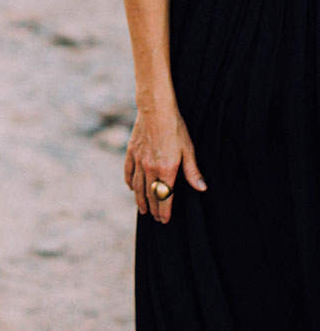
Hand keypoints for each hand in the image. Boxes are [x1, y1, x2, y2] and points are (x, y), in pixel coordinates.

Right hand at [124, 105, 206, 223]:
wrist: (155, 109)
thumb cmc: (174, 127)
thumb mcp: (188, 149)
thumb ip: (192, 171)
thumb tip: (201, 187)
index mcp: (166, 170)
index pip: (164, 197)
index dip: (164, 211)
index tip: (164, 220)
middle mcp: (150, 168)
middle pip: (150, 194)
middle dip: (153, 208)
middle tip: (155, 218)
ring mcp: (139, 160)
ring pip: (137, 186)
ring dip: (140, 199)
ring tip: (142, 209)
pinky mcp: (131, 151)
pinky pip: (128, 171)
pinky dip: (129, 181)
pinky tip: (131, 187)